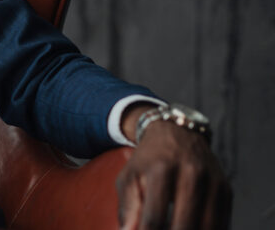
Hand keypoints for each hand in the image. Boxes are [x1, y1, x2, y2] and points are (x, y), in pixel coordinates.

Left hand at [115, 114, 230, 228]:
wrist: (176, 133)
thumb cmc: (147, 161)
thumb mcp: (129, 178)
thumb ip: (127, 208)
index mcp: (161, 170)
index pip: (155, 218)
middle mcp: (190, 174)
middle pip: (184, 226)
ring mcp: (212, 182)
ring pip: (207, 227)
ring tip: (175, 229)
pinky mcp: (226, 190)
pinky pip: (221, 223)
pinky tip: (193, 228)